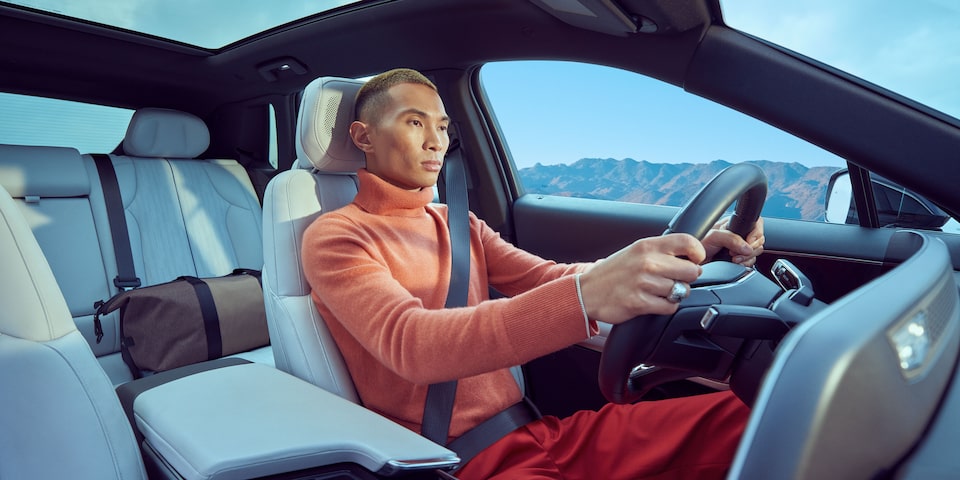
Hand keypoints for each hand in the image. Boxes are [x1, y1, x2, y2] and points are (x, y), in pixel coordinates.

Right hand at [579, 234, 703, 324]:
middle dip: (686, 278)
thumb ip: (661, 251)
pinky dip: (665, 307)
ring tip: (659, 291)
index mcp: (647, 245)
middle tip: (675, 280)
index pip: (687, 242)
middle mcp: (647, 262)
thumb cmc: (614, 272)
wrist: (587, 291)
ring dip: (674, 294)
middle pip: (692, 271)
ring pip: (681, 291)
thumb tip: (692, 257)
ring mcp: (644, 283)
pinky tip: (654, 302)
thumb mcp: (636, 251)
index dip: (698, 253)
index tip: (695, 260)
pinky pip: (670, 307)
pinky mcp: (640, 302)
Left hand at [702, 216, 764, 266]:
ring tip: (733, 259)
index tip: (749, 242)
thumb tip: (747, 247)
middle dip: (750, 249)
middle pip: (759, 240)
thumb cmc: (698, 244)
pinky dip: (745, 264)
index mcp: (734, 225)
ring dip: (747, 258)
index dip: (756, 234)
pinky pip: (751, 262)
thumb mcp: (713, 236)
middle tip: (735, 253)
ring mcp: (739, 248)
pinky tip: (735, 264)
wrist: (691, 260)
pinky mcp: (739, 259)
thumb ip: (731, 238)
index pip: (756, 224)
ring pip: (755, 252)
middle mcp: (739, 235)